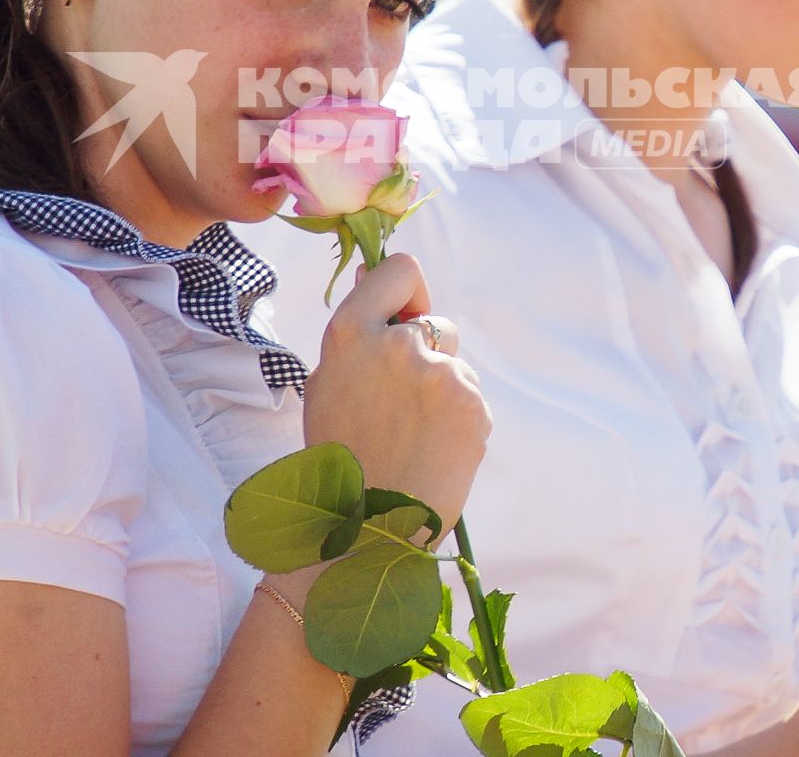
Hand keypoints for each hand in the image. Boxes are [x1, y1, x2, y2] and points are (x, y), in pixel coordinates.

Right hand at [301, 253, 488, 531]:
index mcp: (351, 333)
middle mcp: (398, 344)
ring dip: (441, 390)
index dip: (406, 294)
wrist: (369, 528)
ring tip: (413, 436)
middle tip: (401, 403)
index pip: (400, 270)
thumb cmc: (341, 455)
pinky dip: (457, 420)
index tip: (403, 320)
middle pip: (434, 323)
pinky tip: (433, 450)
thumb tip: (371, 274)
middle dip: (425, 353)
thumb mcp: (326, 383)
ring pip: (454, 365)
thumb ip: (355, 330)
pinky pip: (470, 397)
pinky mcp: (472, 405)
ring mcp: (440, 374)